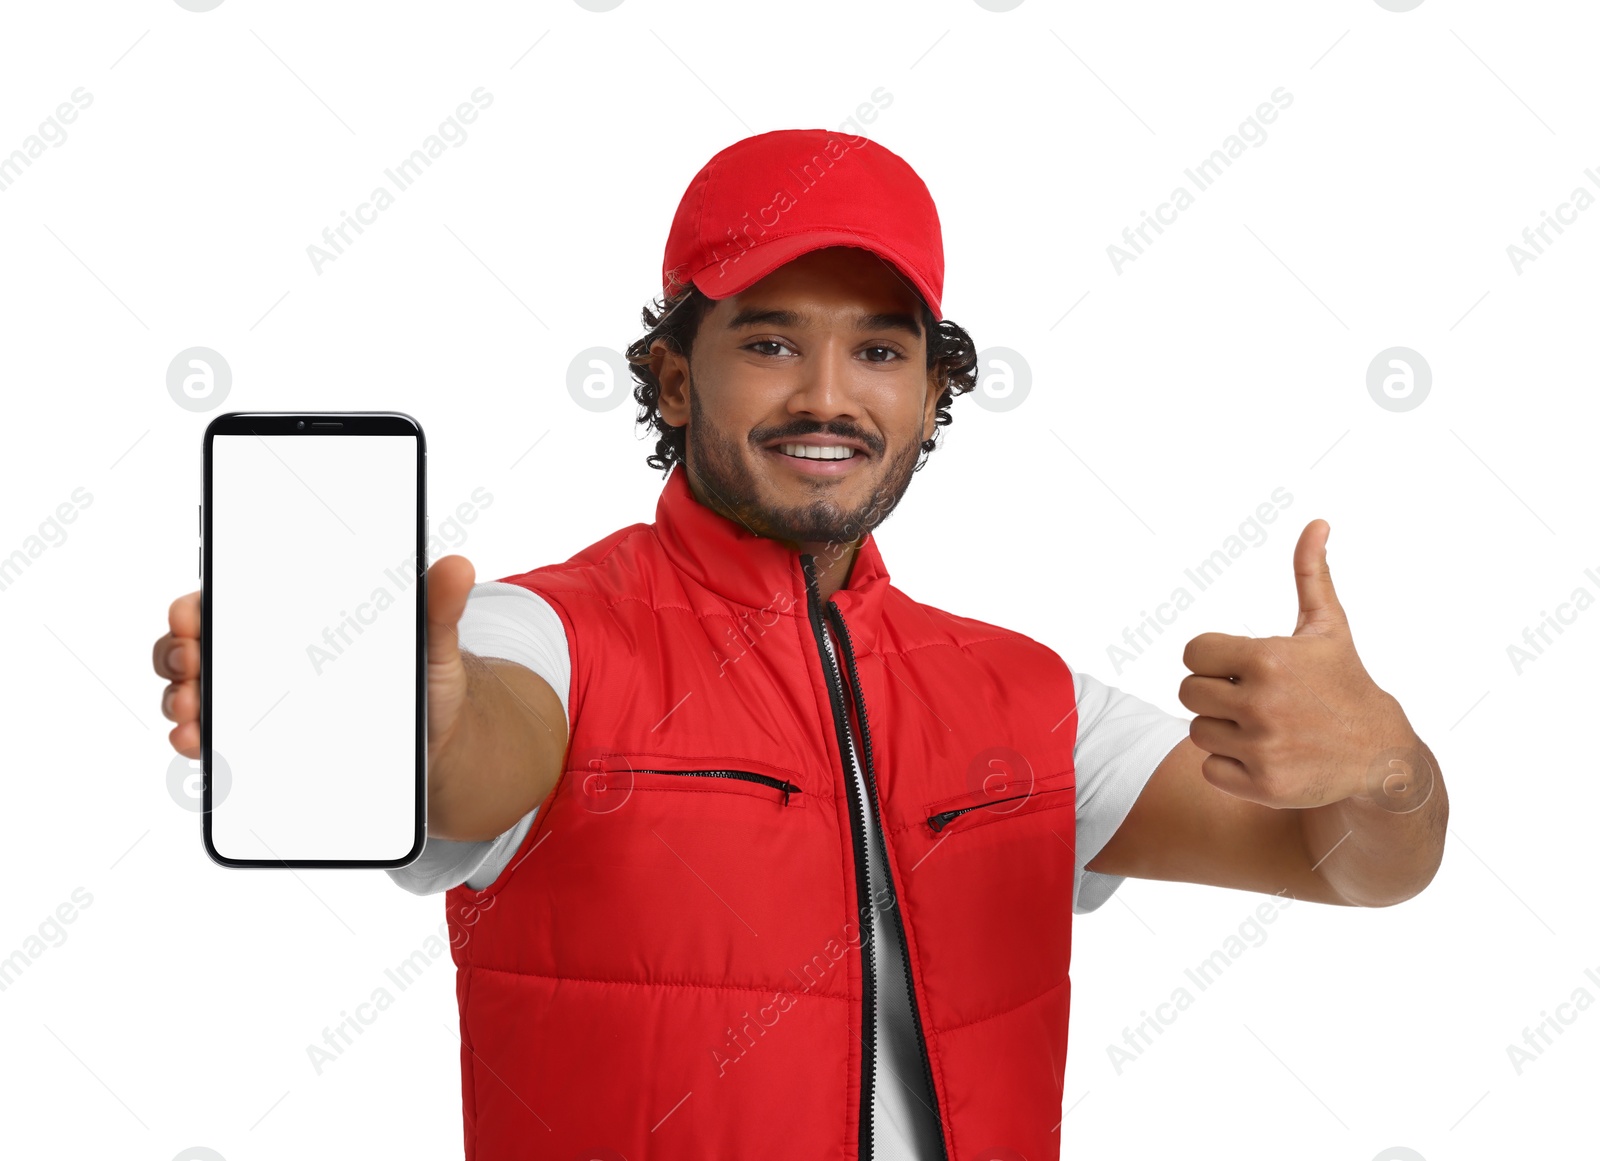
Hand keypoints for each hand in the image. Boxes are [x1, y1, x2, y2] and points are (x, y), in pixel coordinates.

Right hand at [154, 554, 481, 771]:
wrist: (437, 747)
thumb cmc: (426, 685)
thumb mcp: (434, 646)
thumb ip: (439, 609)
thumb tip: (459, 567)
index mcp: (294, 617)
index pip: (229, 600)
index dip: (197, 605)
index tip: (189, 616)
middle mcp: (264, 654)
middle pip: (196, 645)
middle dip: (177, 653)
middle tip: (189, 666)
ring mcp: (259, 700)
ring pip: (195, 691)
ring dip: (180, 700)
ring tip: (191, 715)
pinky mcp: (262, 743)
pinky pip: (215, 739)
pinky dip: (197, 740)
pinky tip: (199, 746)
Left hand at [1177, 520, 1416, 809]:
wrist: (1378, 754)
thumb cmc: (1342, 682)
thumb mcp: (1327, 627)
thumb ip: (1311, 574)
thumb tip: (1317, 523)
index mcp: (1268, 658)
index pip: (1193, 653)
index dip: (1212, 659)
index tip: (1240, 667)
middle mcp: (1263, 703)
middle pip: (1188, 693)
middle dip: (1213, 694)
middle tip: (1249, 699)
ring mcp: (1263, 746)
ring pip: (1197, 731)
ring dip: (1222, 730)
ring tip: (1262, 727)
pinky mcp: (1263, 784)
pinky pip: (1209, 769)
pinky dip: (1229, 766)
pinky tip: (1264, 755)